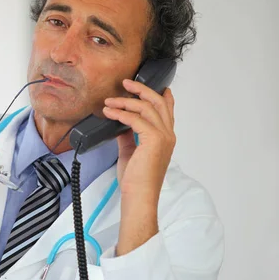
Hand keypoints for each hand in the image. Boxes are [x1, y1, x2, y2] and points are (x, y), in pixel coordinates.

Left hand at [103, 80, 175, 253]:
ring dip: (126, 101)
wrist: (139, 196)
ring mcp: (163, 137)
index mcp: (166, 138)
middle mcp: (168, 135)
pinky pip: (136, 118)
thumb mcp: (130, 152)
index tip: (149, 84)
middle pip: (158, 102)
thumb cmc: (136, 180)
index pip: (167, 110)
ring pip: (147, 107)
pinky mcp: (154, 140)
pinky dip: (121, 113)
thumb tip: (119, 123)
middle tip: (126, 83)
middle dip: (142, 89)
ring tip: (110, 100)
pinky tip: (109, 112)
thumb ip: (127, 136)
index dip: (161, 95)